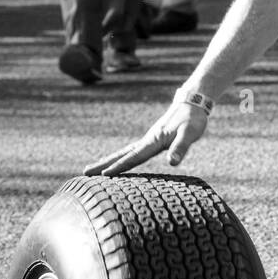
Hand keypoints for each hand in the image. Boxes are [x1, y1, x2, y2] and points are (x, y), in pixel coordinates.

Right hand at [84, 102, 208, 176]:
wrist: (192, 103)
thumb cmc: (193, 119)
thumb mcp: (190, 133)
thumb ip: (181, 147)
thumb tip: (172, 163)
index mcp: (153, 141)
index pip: (133, 157)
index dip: (119, 166)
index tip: (103, 175)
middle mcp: (147, 141)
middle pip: (121, 154)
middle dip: (103, 164)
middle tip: (84, 173)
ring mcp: (148, 140)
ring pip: (125, 152)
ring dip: (109, 161)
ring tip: (94, 170)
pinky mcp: (153, 140)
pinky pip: (133, 151)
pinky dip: (122, 157)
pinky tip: (119, 162)